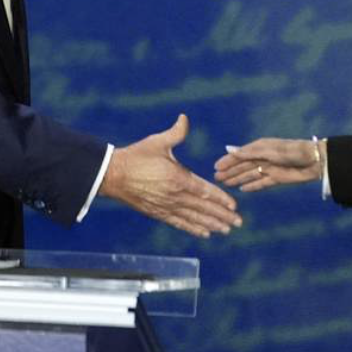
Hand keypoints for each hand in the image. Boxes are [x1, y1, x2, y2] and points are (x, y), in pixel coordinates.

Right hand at [100, 114, 241, 237]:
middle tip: (238, 222)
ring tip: (226, 230)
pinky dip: (192, 228)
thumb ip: (175, 132)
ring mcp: (166, 206)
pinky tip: (204, 234)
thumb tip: (184, 117)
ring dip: (211, 224)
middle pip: (203, 208)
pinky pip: (179, 223)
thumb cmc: (136, 156)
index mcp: (178, 177)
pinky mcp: (157, 213)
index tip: (234, 206)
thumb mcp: (157, 142)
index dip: (221, 199)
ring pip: (194, 218)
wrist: (112, 175)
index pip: (205, 190)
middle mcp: (175, 195)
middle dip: (222, 215)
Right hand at [214, 137, 323, 191]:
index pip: (240, 155)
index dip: (228, 160)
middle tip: (216, 178)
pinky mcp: (277, 178)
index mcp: (260, 147)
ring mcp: (270, 169)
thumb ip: (249, 152)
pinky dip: (252, 186)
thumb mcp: (269, 151)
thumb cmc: (292, 151)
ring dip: (238, 179)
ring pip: (250, 175)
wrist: (314, 161)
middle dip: (230, 171)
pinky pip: (261, 183)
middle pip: (243, 166)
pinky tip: (243, 189)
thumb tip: (229, 150)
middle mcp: (263, 157)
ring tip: (226, 184)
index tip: (216, 167)